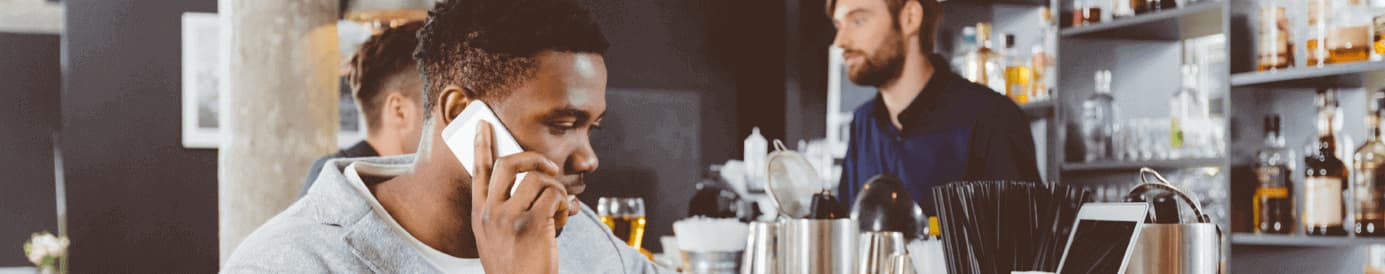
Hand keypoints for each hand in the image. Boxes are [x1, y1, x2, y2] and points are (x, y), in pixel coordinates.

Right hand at [470, 122, 570, 273]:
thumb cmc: (515, 266)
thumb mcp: (495, 237)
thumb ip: (504, 211)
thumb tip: (536, 184)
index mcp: (479, 214)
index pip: (478, 171)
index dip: (481, 144)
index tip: (484, 124)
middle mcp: (490, 212)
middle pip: (509, 163)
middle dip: (534, 157)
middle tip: (550, 167)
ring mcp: (510, 217)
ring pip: (538, 178)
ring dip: (556, 189)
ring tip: (559, 208)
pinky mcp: (532, 224)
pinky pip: (554, 195)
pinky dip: (564, 204)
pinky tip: (563, 219)